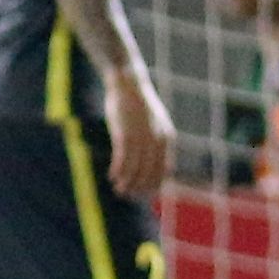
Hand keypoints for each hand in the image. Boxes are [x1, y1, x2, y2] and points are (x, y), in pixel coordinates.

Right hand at [104, 76, 175, 199]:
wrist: (128, 83)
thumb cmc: (139, 104)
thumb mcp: (155, 124)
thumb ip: (156, 142)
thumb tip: (152, 162)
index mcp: (167, 139)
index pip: (164, 172)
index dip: (154, 185)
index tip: (143, 193)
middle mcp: (157, 140)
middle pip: (149, 174)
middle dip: (138, 188)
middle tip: (127, 194)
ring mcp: (141, 138)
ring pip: (135, 170)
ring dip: (126, 183)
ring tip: (119, 190)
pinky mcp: (124, 134)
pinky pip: (122, 160)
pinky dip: (117, 171)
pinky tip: (111, 176)